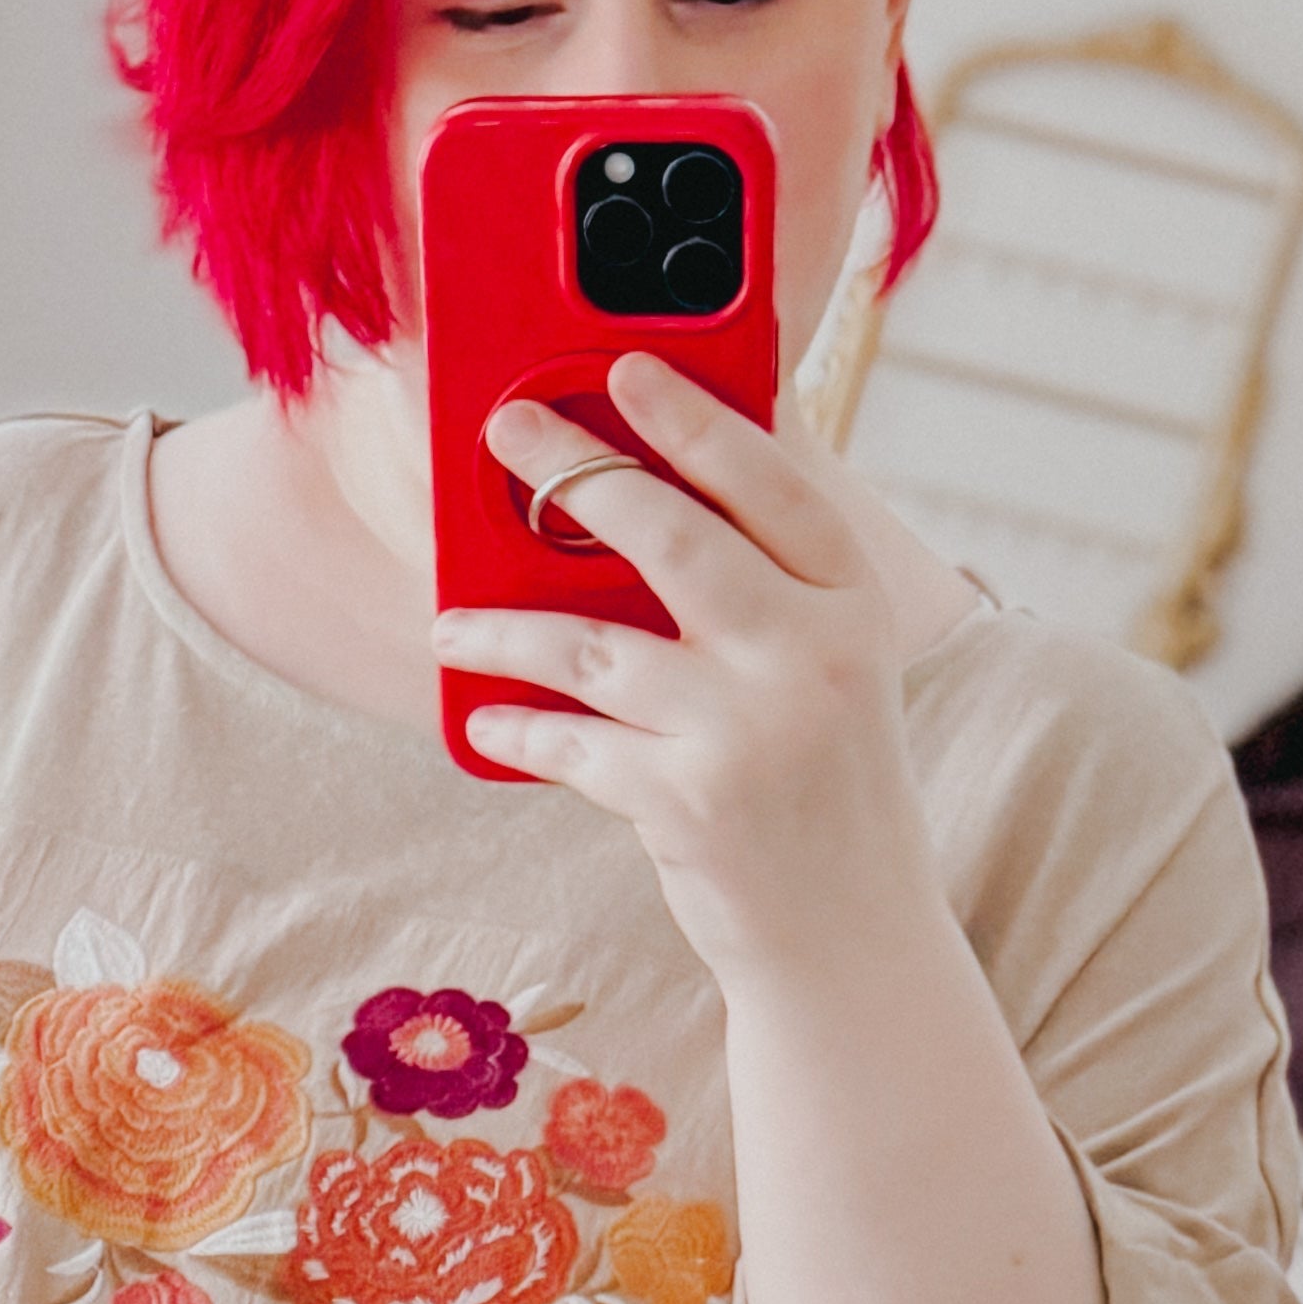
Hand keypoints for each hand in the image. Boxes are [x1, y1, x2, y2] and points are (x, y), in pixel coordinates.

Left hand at [439, 357, 938, 988]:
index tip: (628, 366)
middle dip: (576, 472)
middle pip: (674, 537)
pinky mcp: (688, 802)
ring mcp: (748, 730)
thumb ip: (765, 592)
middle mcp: (811, 655)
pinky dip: (521, 730)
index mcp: (853, 604)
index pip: (771, 485)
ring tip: (449, 621)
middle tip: (506, 433)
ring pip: (595, 645)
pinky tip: (487, 721)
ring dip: (505, 628)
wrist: (852, 937)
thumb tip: (638, 506)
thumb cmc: (821, 788)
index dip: (695, 419)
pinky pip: (573, 743)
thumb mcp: (831, 673)